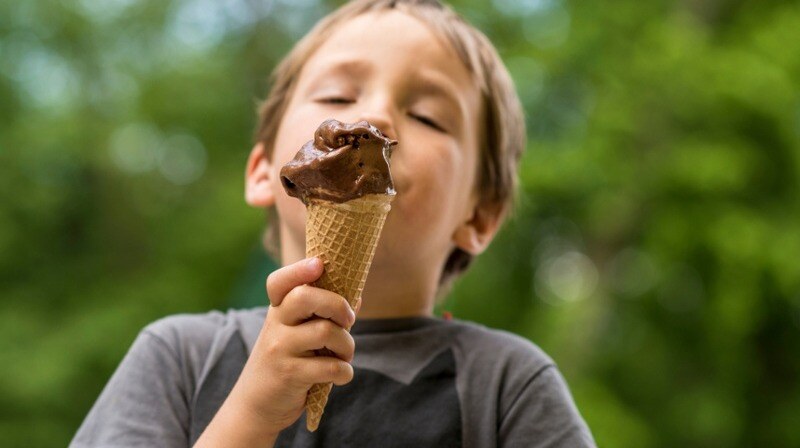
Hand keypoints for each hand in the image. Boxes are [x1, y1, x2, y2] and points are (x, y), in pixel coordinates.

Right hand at [194, 258, 355, 446]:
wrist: (256, 406)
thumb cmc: (286, 362)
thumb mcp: (295, 334)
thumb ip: (322, 314)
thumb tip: (357, 294)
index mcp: (278, 310)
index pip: (280, 281)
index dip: (299, 269)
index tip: (319, 265)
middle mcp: (275, 325)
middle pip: (306, 297)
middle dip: (339, 305)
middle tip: (348, 321)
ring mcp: (280, 349)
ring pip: (326, 331)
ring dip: (347, 345)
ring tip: (344, 355)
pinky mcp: (289, 375)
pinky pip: (330, 366)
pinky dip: (345, 372)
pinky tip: (341, 375)